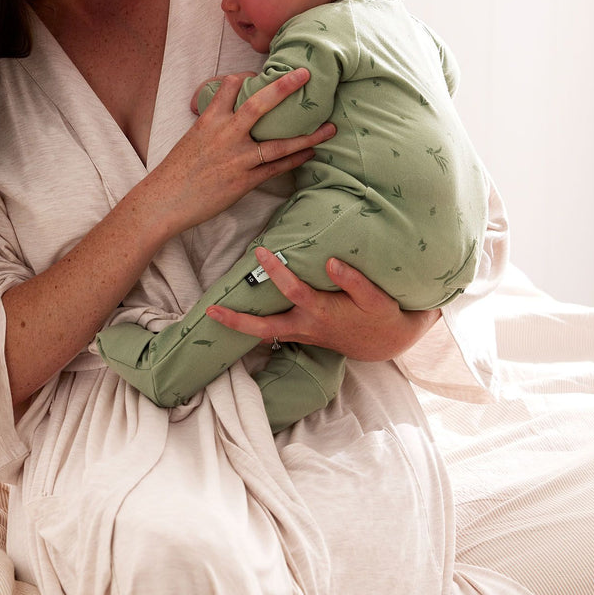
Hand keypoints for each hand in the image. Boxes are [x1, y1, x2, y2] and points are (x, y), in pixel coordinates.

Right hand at [150, 68, 335, 234]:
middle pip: (260, 104)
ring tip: (329, 127)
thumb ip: (212, 126)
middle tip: (306, 74)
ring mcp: (237, 158)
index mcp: (209, 120)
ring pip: (279, 142)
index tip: (262, 73)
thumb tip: (228, 119)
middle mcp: (225, 134)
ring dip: (307, 135)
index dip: (248, 76)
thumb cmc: (176, 172)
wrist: (163, 201)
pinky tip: (311, 153)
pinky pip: (277, 168)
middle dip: (284, 87)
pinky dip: (296, 160)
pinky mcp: (244, 181)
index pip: (231, 85)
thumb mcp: (191, 139)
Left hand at [205, 247, 440, 360]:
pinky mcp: (301, 335)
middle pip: (263, 327)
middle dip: (236, 321)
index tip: (261, 251)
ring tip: (214, 313)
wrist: (383, 342)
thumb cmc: (379, 315)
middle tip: (210, 312)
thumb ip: (354, 280)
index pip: (292, 291)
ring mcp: (301, 334)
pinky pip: (271, 332)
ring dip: (239, 324)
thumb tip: (330, 261)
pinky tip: (239, 314)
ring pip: (264, 333)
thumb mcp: (375, 297)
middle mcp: (305, 326)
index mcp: (321, 313)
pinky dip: (254, 325)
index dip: (276, 271)